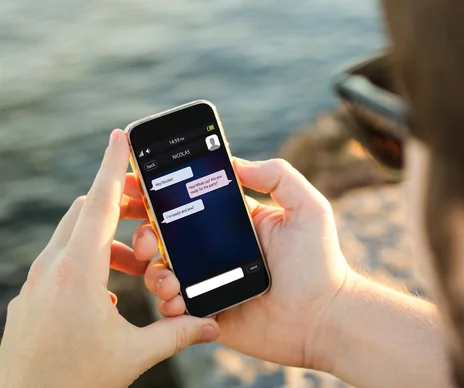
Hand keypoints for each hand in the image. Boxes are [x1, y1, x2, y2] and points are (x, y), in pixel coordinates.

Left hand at [0, 130, 218, 387]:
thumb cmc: (72, 380)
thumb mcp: (133, 355)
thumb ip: (177, 333)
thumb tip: (214, 325)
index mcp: (78, 272)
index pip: (99, 203)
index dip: (113, 165)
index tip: (122, 135)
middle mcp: (52, 268)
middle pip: (87, 212)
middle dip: (121, 205)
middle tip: (150, 217)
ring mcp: (36, 282)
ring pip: (74, 235)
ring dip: (107, 238)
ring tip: (138, 264)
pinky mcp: (30, 296)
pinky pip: (61, 259)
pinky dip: (89, 258)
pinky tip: (108, 291)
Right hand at [141, 158, 348, 369]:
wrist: (324, 318)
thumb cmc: (320, 262)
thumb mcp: (308, 208)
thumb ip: (277, 176)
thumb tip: (236, 161)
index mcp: (234, 222)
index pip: (189, 202)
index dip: (160, 193)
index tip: (134, 183)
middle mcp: (216, 250)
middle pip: (165, 235)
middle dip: (143, 231)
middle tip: (143, 236)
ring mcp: (209, 282)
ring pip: (162, 270)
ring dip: (152, 269)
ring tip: (167, 275)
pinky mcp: (207, 312)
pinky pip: (173, 307)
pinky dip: (166, 303)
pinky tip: (177, 299)